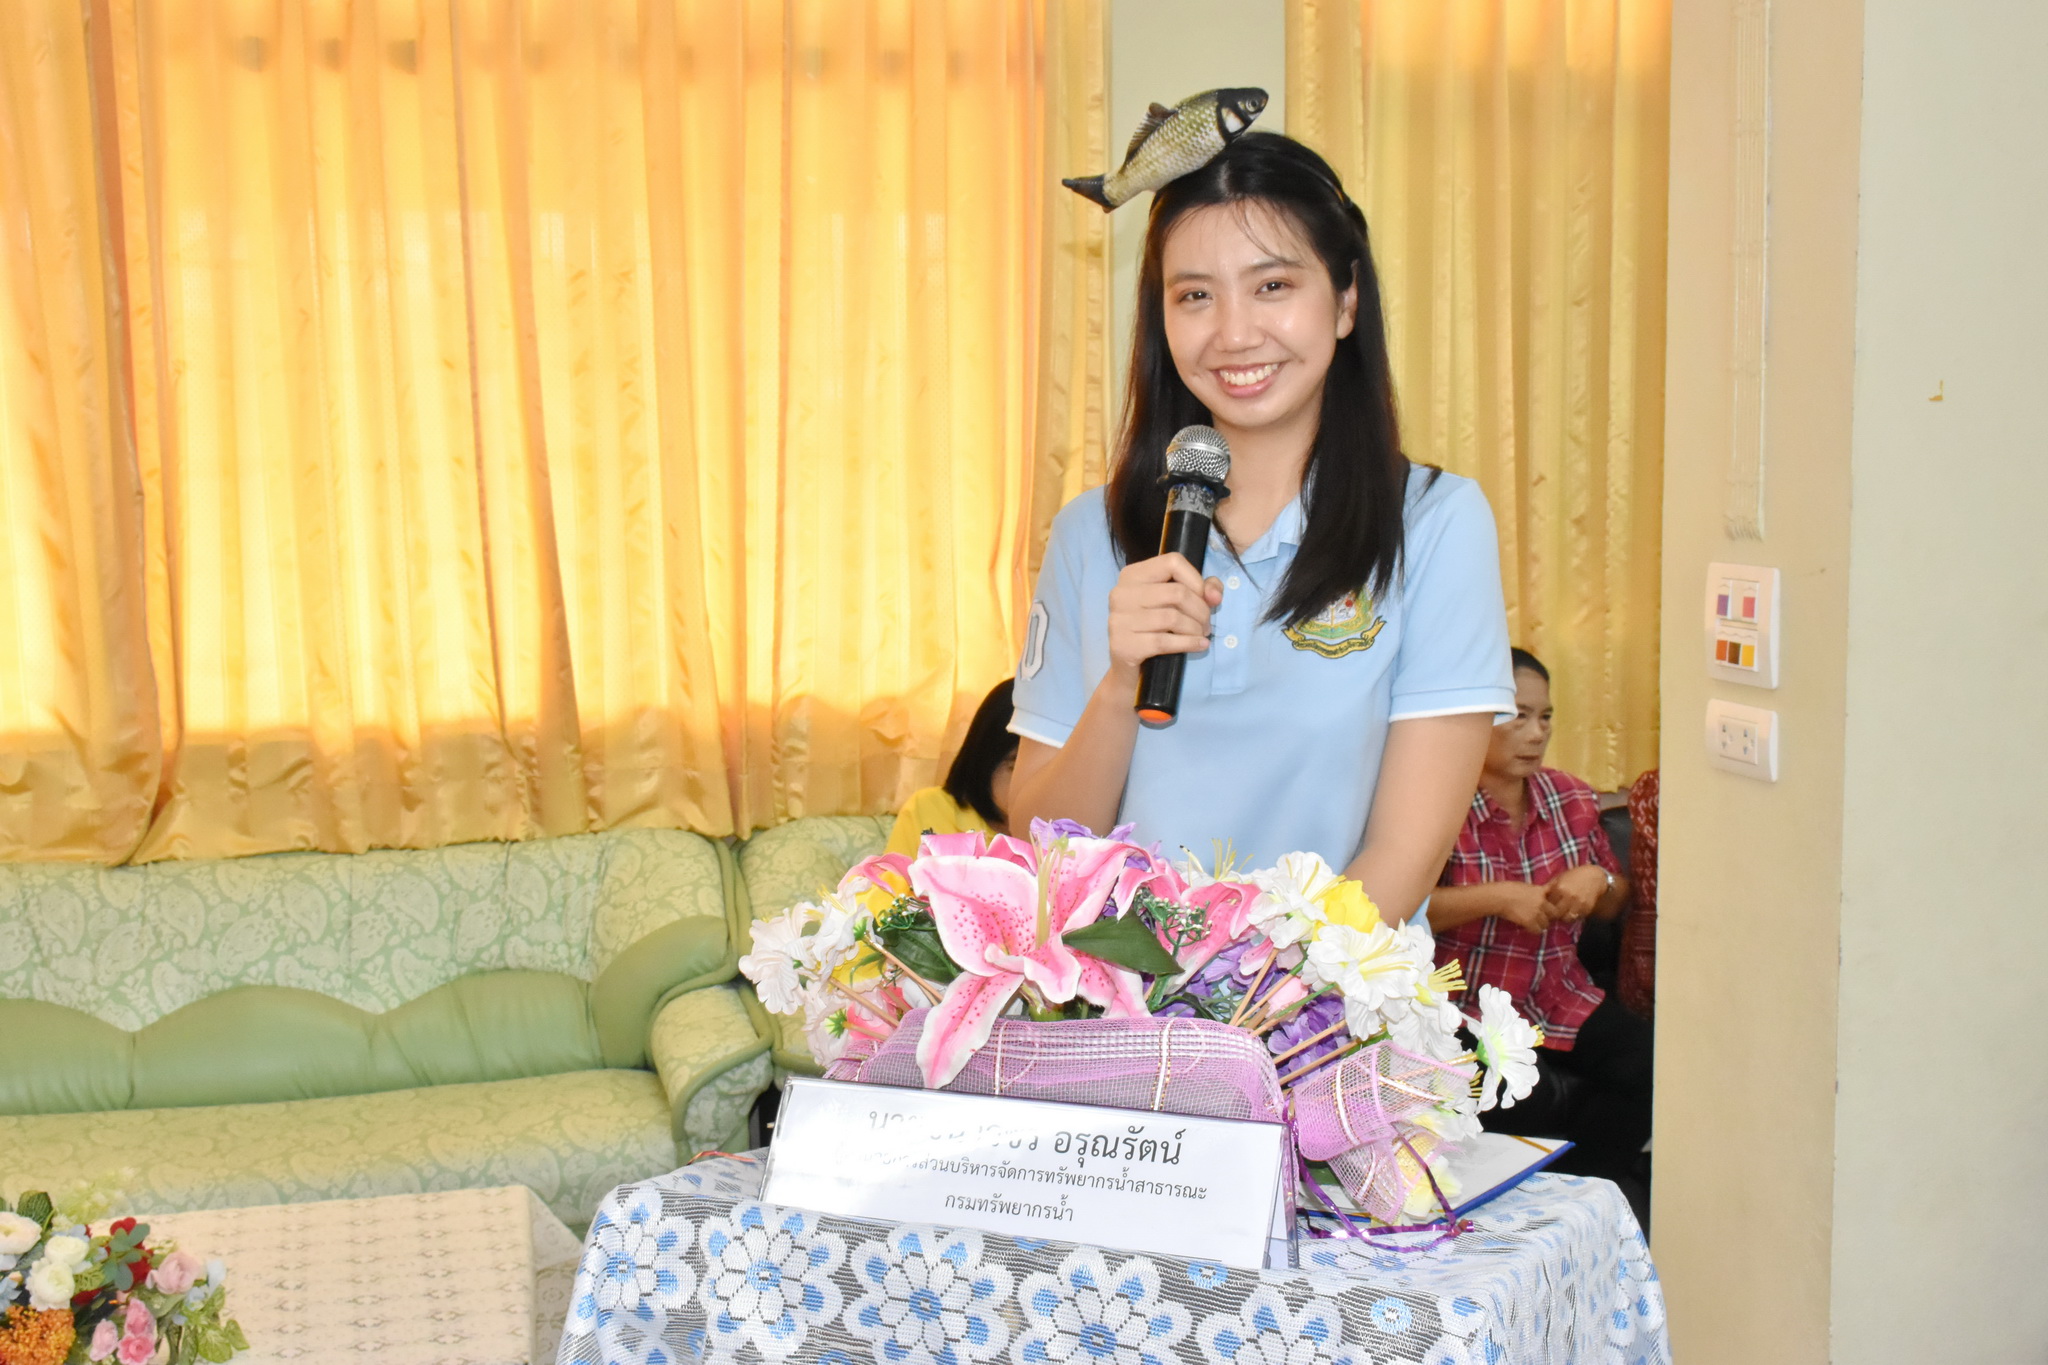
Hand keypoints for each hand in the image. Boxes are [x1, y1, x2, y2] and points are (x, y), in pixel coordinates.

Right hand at [1104, 553, 1224, 683]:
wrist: (1129, 668)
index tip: (1204, 599)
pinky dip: (1189, 644)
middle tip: (1206, 625)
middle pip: (1176, 592)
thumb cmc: (1155, 629)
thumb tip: (1214, 596)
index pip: (1172, 563)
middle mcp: (1121, 593)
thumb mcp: (1177, 603)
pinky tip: (1200, 646)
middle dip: (1200, 611)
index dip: (1196, 580)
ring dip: (1195, 629)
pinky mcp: (1122, 644)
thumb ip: (1202, 589)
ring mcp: (1119, 619)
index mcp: (1133, 575)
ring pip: (1172, 618)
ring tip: (1201, 635)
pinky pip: (1164, 642)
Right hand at [1492, 881, 1554, 933]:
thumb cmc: (1506, 888)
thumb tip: (1538, 895)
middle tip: (1541, 917)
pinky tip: (1528, 927)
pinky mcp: (1529, 922)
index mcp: (1540, 891)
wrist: (1497, 897)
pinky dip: (1534, 930)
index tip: (1547, 907)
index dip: (1551, 904)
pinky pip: (1538, 930)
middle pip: (1554, 913)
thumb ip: (1534, 891)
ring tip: (1533, 923)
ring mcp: (1536, 913)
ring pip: (1546, 923)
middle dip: (1549, 916)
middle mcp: (1541, 902)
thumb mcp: (1524, 886)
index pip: (1554, 899)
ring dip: (1541, 924)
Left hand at [1544, 864, 1610, 922]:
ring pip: (1567, 918)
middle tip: (1554, 912)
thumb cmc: (1574, 876)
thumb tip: (1539, 896)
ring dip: (1564, 916)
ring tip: (1563, 912)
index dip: (1546, 907)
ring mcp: (1579, 903)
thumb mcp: (1560, 878)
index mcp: (1560, 888)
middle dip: (1554, 914)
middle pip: (1557, 913)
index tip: (1546, 907)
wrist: (1595, 877)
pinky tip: (1572, 910)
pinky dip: (1574, 916)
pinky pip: (1577, 917)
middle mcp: (1569, 897)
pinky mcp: (1587, 908)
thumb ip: (1550, 888)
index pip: (1548, 905)